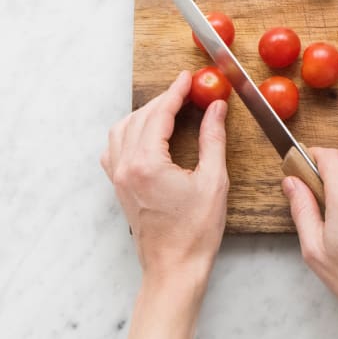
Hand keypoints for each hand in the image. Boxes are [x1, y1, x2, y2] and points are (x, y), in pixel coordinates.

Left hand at [101, 70, 228, 338]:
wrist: (175, 266)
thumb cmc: (196, 230)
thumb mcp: (214, 180)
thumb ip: (212, 138)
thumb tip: (216, 108)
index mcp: (147, 163)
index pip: (159, 114)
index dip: (175, 92)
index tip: (188, 78)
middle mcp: (126, 166)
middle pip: (140, 118)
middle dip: (163, 100)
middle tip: (185, 91)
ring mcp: (118, 177)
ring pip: (122, 130)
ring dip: (144, 114)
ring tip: (169, 108)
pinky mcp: (119, 187)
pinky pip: (114, 148)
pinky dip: (129, 132)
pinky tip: (145, 133)